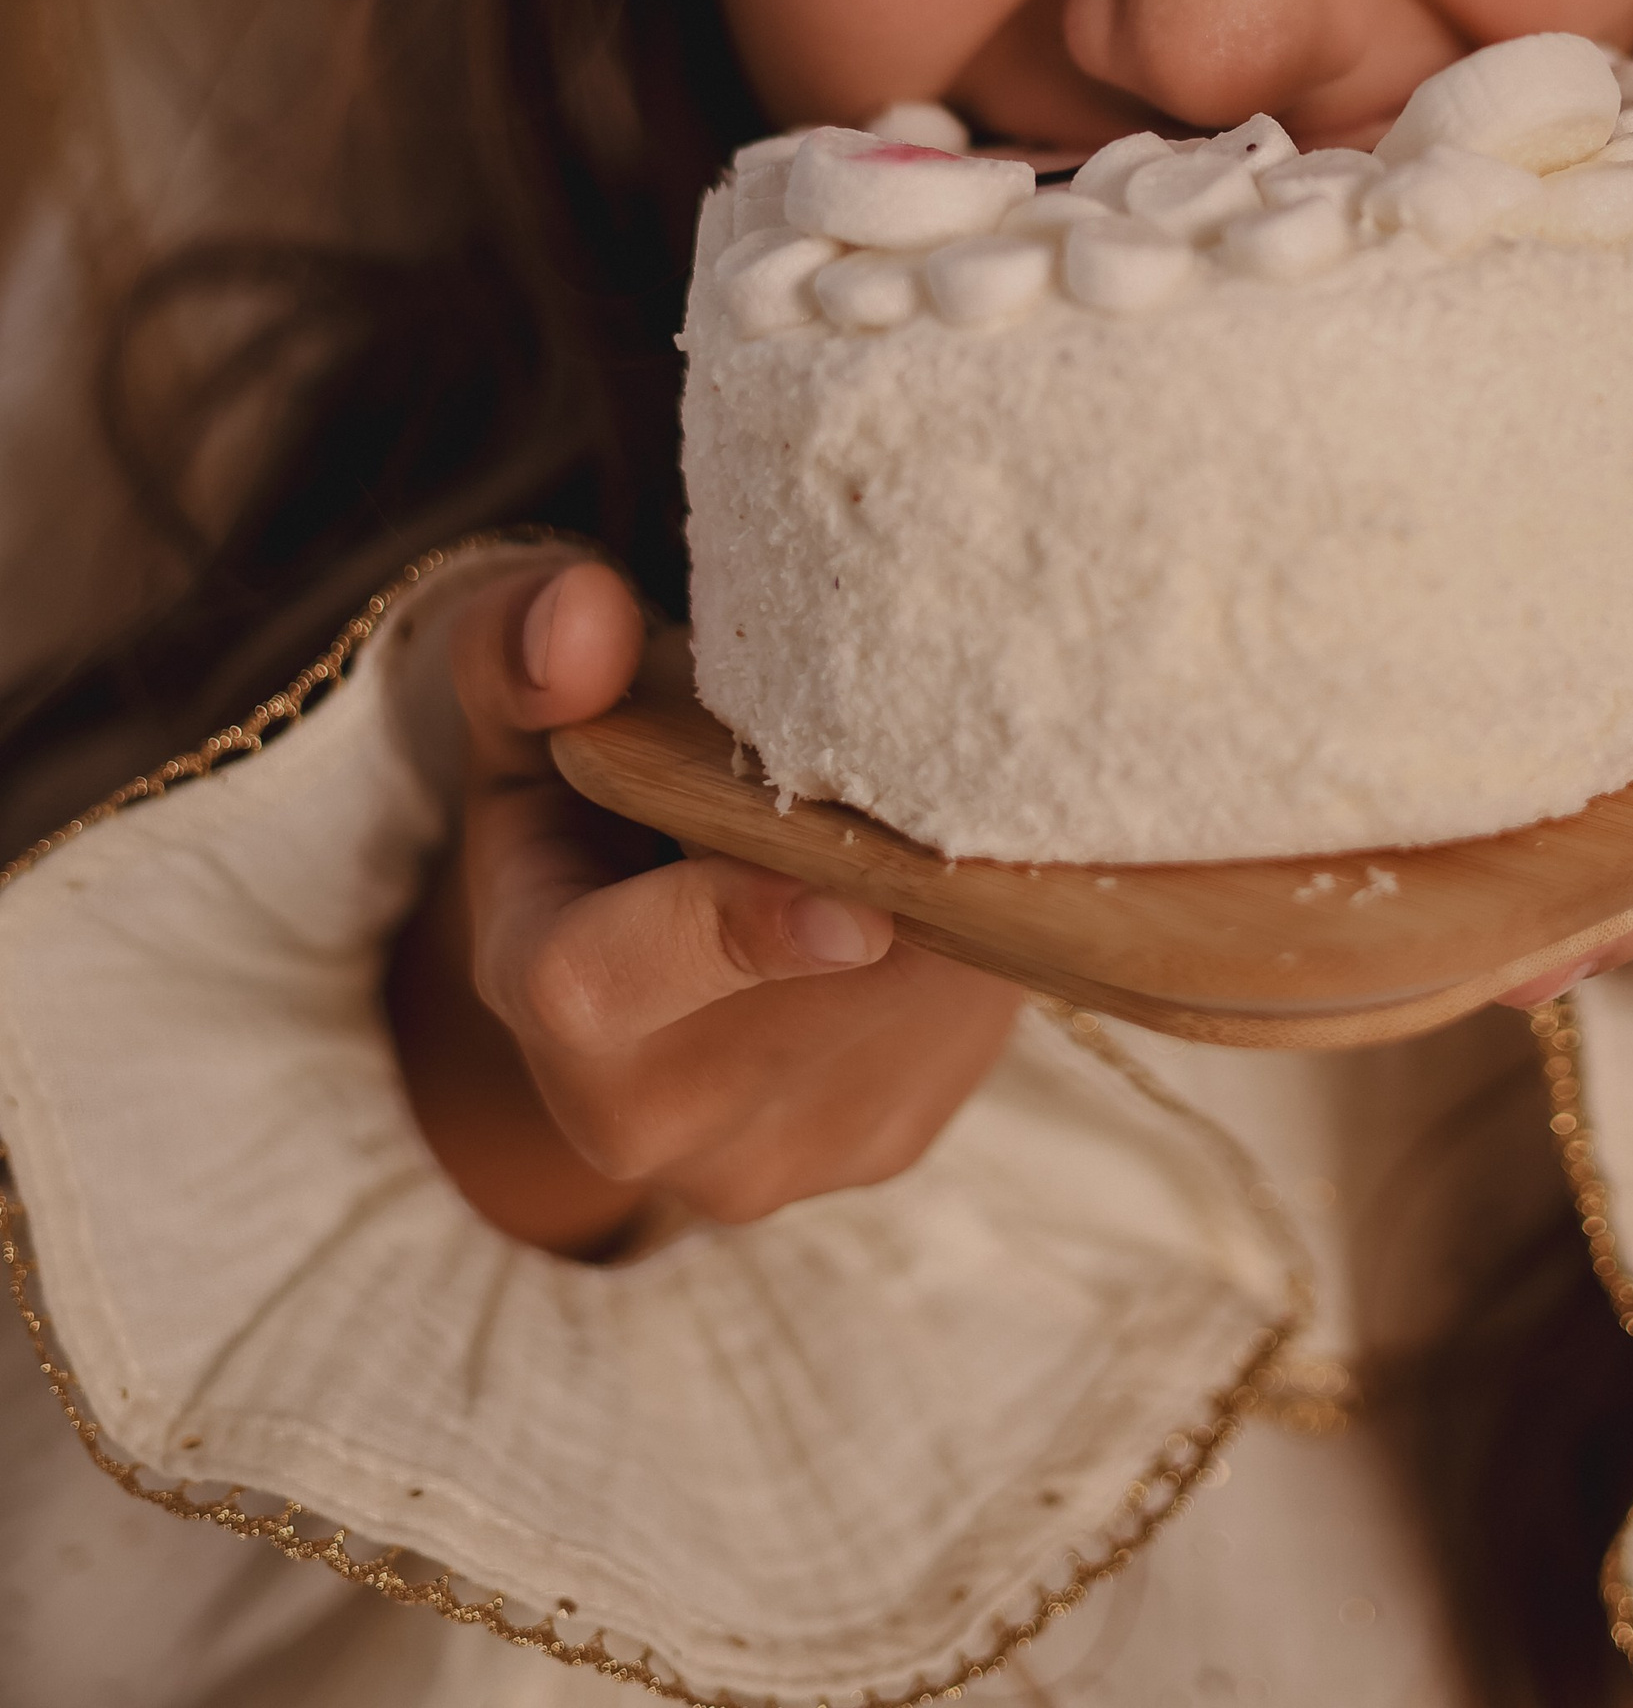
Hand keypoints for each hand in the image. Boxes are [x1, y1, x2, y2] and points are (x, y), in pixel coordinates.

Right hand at [387, 550, 1022, 1253]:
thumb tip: (582, 614)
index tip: (854, 900)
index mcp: (542, 991)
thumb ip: (527, 654)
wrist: (645, 946)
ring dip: (942, 895)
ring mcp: (779, 1150)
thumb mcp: (525, 716)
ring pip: (906, 1003)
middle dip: (883, 869)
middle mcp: (651, 1113)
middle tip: (936, 757)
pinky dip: (974, 935)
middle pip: (807, 986)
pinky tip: (945, 874)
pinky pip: (960, 1029)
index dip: (729, 931)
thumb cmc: (586, 798)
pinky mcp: (886, 1142)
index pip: (605, 985)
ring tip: (922, 802)